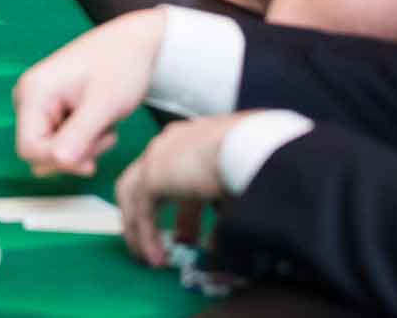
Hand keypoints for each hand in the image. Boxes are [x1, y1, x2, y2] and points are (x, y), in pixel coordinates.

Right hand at [14, 6, 167, 176]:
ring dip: (84, 147)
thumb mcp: (102, 106)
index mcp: (33, 93)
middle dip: (75, 153)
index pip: (29, 149)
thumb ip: (78, 137)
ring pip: (53, 148)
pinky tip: (100, 121)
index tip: (91, 163)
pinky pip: (62, 139)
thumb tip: (55, 164)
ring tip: (105, 124)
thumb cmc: (120, 66)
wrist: (135, 44)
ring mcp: (39, 102)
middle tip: (105, 136)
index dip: (58, 162)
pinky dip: (85, 139)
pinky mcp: (53, 108)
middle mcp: (28, 97)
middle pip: (40, 151)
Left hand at [115, 113, 249, 266]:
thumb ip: (229, 207)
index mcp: (197, 140)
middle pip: (151, 182)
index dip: (183, 206)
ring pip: (136, 195)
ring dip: (140, 227)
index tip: (190, 233)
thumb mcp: (244, 183)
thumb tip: (227, 233)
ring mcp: (158, 157)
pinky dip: (146, 236)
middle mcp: (173, 144)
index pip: (178, 171)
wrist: (252, 145)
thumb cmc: (260, 160)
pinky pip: (142, 211)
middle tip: (167, 244)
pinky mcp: (153, 175)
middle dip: (155, 215)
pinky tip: (156, 258)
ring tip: (149, 257)